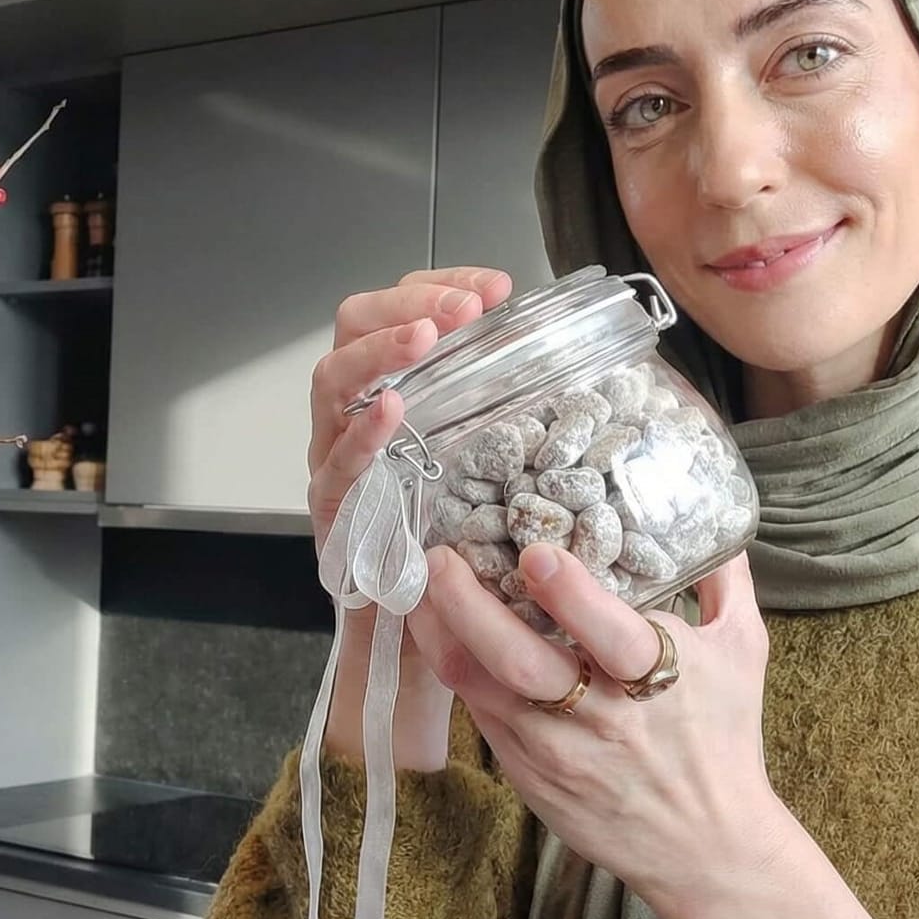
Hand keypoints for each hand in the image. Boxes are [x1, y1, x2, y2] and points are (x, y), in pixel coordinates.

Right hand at [306, 266, 513, 768]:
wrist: (430, 633)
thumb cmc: (467, 541)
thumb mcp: (496, 461)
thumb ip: (513, 410)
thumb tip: (585, 357)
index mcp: (401, 384)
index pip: (406, 305)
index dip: (443, 285)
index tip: (497, 287)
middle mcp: (360, 411)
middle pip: (355, 325)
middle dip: (407, 306)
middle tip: (460, 312)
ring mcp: (339, 457)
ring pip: (333, 381)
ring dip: (379, 353)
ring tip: (423, 340)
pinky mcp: (333, 512)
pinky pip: (337, 464)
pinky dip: (361, 434)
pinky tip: (391, 413)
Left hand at [411, 542, 789, 909]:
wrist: (706, 849)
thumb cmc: (723, 740)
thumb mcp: (744, 651)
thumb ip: (724, 578)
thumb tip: (708, 510)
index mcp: (660, 679)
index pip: (610, 634)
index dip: (569, 593)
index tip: (535, 551)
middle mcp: (601, 717)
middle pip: (521, 661)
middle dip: (470, 604)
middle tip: (443, 554)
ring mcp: (554, 749)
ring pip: (479, 685)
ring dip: (441, 630)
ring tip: (420, 581)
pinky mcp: (525, 773)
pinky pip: (476, 711)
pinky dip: (452, 664)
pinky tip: (435, 627)